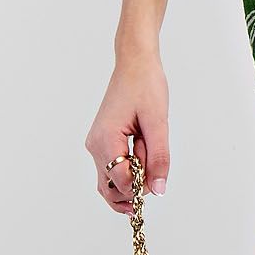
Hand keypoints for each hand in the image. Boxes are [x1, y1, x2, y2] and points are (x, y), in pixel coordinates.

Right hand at [84, 47, 169, 214]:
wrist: (135, 64)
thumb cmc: (146, 86)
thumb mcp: (158, 122)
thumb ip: (159, 157)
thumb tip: (158, 190)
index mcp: (106, 140)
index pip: (121, 182)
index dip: (142, 183)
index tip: (157, 165)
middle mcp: (95, 146)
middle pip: (111, 188)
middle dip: (136, 184)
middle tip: (154, 161)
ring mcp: (96, 145)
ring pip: (111, 182)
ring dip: (133, 178)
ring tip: (148, 153)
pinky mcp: (102, 143)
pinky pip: (112, 169)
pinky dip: (129, 170)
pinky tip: (143, 156)